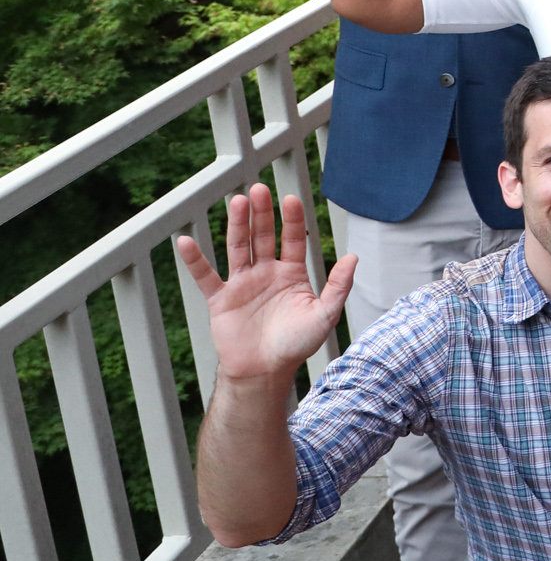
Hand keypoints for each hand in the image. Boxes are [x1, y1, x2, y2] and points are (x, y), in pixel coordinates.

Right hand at [177, 185, 355, 382]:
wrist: (265, 371)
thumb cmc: (296, 344)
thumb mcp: (324, 315)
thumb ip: (338, 286)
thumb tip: (353, 256)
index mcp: (292, 274)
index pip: (293, 239)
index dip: (292, 220)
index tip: (291, 198)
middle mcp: (266, 273)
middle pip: (263, 236)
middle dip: (262, 213)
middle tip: (259, 188)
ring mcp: (243, 284)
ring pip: (238, 247)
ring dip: (237, 225)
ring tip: (237, 201)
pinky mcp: (220, 299)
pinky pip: (205, 276)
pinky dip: (195, 259)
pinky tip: (186, 241)